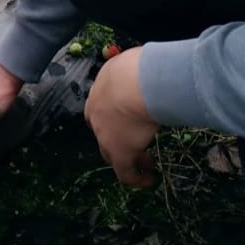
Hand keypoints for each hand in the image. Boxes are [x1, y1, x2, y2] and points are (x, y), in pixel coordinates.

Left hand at [84, 47, 160, 186]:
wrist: (134, 85)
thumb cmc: (136, 70)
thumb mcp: (129, 65)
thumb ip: (132, 72)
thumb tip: (146, 70)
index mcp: (98, 93)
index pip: (99, 111)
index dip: (112, 117)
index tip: (128, 121)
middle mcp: (96, 116)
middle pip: (102, 133)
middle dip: (118, 138)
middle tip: (137, 141)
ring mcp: (106, 136)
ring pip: (112, 153)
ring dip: (129, 157)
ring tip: (147, 162)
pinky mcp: (120, 153)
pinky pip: (125, 173)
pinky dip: (135, 178)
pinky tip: (148, 179)